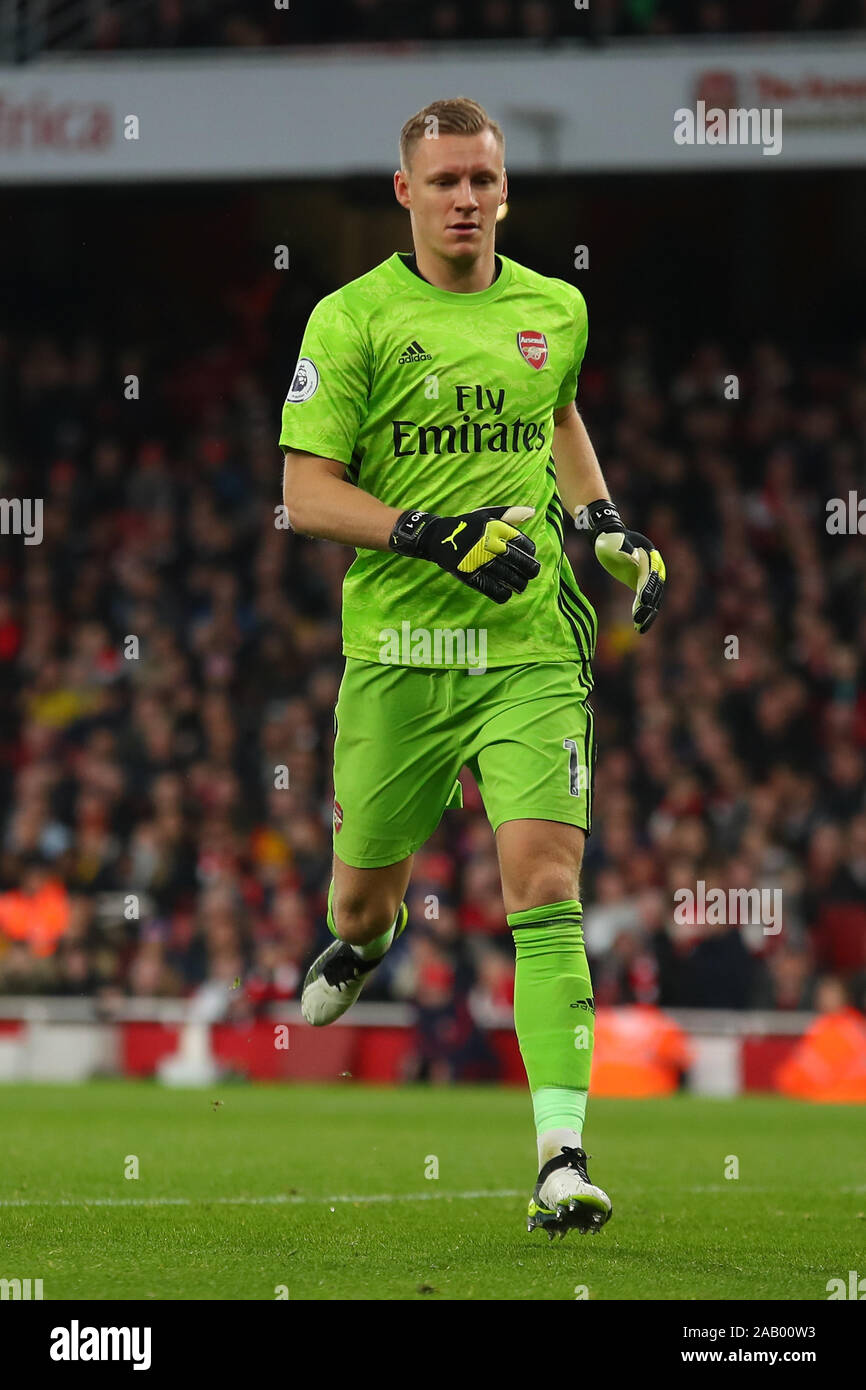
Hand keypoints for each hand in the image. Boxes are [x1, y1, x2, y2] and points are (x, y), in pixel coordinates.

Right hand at [389, 505, 539, 603]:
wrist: (437, 537)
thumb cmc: (466, 526)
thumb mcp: (486, 515)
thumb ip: (509, 514)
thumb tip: (532, 512)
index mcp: (495, 527)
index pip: (522, 542)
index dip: (530, 551)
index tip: (530, 555)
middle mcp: (488, 543)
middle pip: (518, 561)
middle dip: (530, 569)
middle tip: (532, 573)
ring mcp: (478, 560)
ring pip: (508, 577)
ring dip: (519, 584)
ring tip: (521, 586)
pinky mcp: (469, 574)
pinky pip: (491, 588)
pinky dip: (502, 594)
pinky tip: (506, 593)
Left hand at [579, 499, 664, 633]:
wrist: (610, 537)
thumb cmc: (611, 538)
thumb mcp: (614, 541)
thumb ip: (624, 549)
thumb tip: (634, 559)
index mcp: (649, 556)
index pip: (650, 576)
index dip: (647, 590)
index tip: (644, 602)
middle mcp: (654, 567)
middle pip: (654, 590)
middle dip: (648, 606)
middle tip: (640, 620)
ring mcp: (649, 576)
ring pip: (652, 598)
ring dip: (647, 614)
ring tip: (640, 629)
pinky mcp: (641, 583)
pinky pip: (644, 599)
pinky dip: (642, 611)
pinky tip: (638, 626)